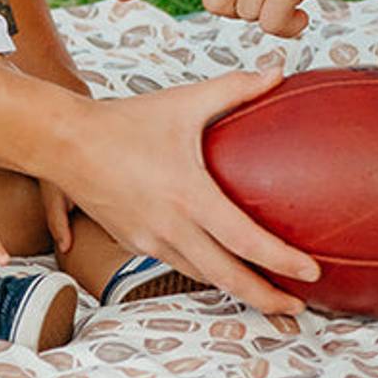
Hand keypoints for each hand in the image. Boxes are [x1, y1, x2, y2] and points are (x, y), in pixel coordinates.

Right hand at [45, 68, 320, 314]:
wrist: (65, 144)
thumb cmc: (127, 121)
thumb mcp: (184, 102)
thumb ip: (235, 89)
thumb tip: (278, 72)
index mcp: (188, 196)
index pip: (245, 240)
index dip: (281, 261)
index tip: (312, 272)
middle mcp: (171, 227)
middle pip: (228, 278)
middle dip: (267, 298)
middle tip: (299, 306)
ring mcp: (151, 241)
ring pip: (204, 277)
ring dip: (238, 290)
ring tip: (270, 295)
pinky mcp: (136, 244)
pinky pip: (181, 265)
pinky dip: (209, 273)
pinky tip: (226, 269)